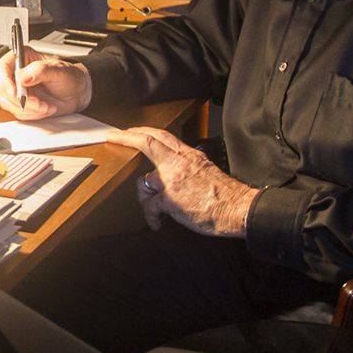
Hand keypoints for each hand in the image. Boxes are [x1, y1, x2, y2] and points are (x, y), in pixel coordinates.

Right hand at [0, 47, 89, 119]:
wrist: (77, 93)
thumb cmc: (69, 77)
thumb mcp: (59, 70)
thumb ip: (40, 71)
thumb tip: (23, 77)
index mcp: (22, 58)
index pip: (2, 68)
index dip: (5, 82)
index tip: (15, 93)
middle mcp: (17, 74)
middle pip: (4, 89)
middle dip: (22, 100)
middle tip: (39, 103)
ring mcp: (18, 89)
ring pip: (9, 103)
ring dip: (29, 109)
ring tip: (46, 106)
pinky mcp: (21, 103)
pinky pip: (18, 113)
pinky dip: (33, 114)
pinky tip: (45, 108)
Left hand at [112, 127, 257, 236]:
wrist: (237, 208)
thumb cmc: (226, 195)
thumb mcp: (207, 170)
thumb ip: (188, 166)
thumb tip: (175, 172)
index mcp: (189, 155)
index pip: (162, 136)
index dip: (142, 131)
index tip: (130, 130)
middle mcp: (179, 163)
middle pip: (147, 142)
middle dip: (126, 137)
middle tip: (114, 138)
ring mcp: (173, 180)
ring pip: (144, 182)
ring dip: (145, 198)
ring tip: (156, 211)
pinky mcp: (169, 199)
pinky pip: (149, 206)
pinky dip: (151, 217)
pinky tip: (158, 222)